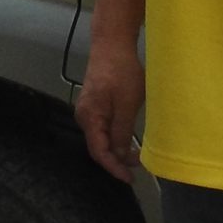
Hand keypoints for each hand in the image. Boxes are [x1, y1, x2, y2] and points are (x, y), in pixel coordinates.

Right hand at [75, 35, 145, 182]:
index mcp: (89, 117)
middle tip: (138, 166)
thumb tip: (120, 155)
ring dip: (118, 148)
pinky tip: (129, 138)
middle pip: (98, 146)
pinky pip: (103, 127)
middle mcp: (84, 116)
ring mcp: (88, 110)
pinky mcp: (95, 104)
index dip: (113, 167)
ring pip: (102, 137)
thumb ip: (122, 131)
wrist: (112, 45)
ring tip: (136, 154)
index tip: (129, 178)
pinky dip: (116, 136)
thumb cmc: (121, 72)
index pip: (99, 151)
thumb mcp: (127, 104)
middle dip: (117, 159)